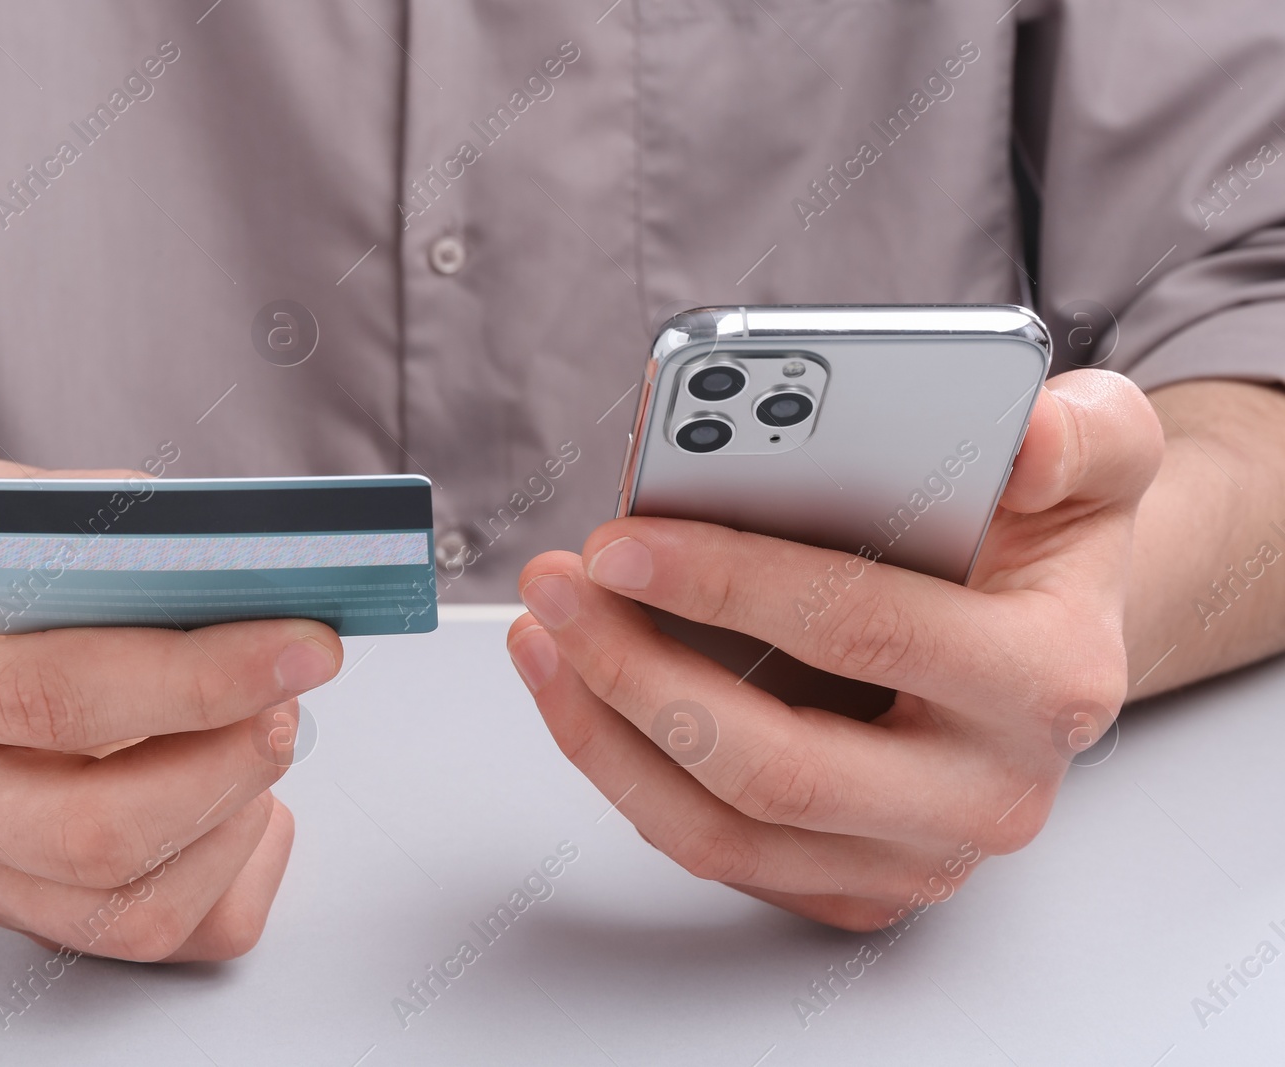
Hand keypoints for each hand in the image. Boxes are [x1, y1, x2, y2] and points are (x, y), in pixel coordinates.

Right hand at [0, 541, 341, 960]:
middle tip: (293, 704)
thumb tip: (281, 590)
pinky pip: (175, 934)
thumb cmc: (40, 567)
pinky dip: (241, 869)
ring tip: (269, 735)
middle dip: (228, 768)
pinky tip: (246, 796)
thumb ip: (160, 551)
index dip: (201, 681)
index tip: (306, 648)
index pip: (58, 697)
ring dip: (238, 822)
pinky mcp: (38, 919)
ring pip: (137, 909)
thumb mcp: (79, 518)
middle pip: (93, 834)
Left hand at [508, 370, 1162, 929]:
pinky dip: (624, 771)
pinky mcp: (856, 886)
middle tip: (557, 588)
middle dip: (638, 672)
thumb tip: (1022, 440)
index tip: (621, 540)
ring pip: (725, 828)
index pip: (863, 632)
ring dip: (606, 731)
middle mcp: (989, 792)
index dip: (729, 582)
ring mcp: (918, 857)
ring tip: (542, 633)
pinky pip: (714, 851)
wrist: (1050, 639)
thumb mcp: (1099, 458)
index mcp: (1048, 678)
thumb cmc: (1041, 542)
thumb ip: (1081, 433)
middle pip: (776, 764)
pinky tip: (576, 688)